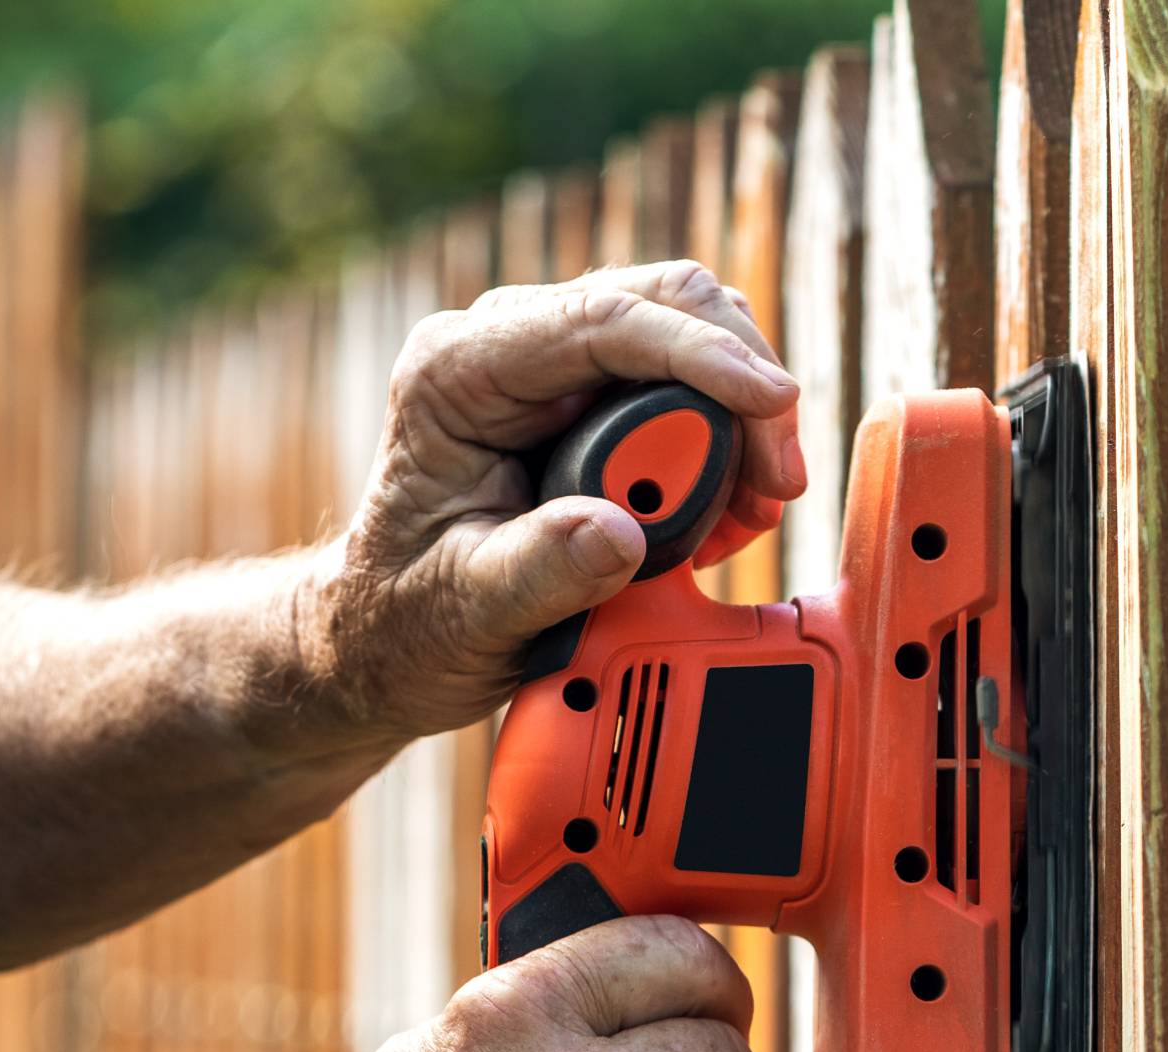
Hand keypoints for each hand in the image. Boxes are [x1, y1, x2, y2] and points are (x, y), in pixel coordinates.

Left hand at [310, 261, 805, 746]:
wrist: (390, 634)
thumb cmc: (406, 618)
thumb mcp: (463, 610)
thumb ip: (537, 572)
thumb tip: (619, 533)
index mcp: (458, 370)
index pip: (601, 320)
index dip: (699, 353)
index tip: (770, 404)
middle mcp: (508, 343)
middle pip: (664, 302)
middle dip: (742, 382)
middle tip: (776, 486)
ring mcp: (554, 364)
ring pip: (689, 332)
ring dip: (742, 415)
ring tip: (751, 514)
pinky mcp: (592, 396)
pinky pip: (686, 383)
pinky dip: (726, 441)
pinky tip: (723, 515)